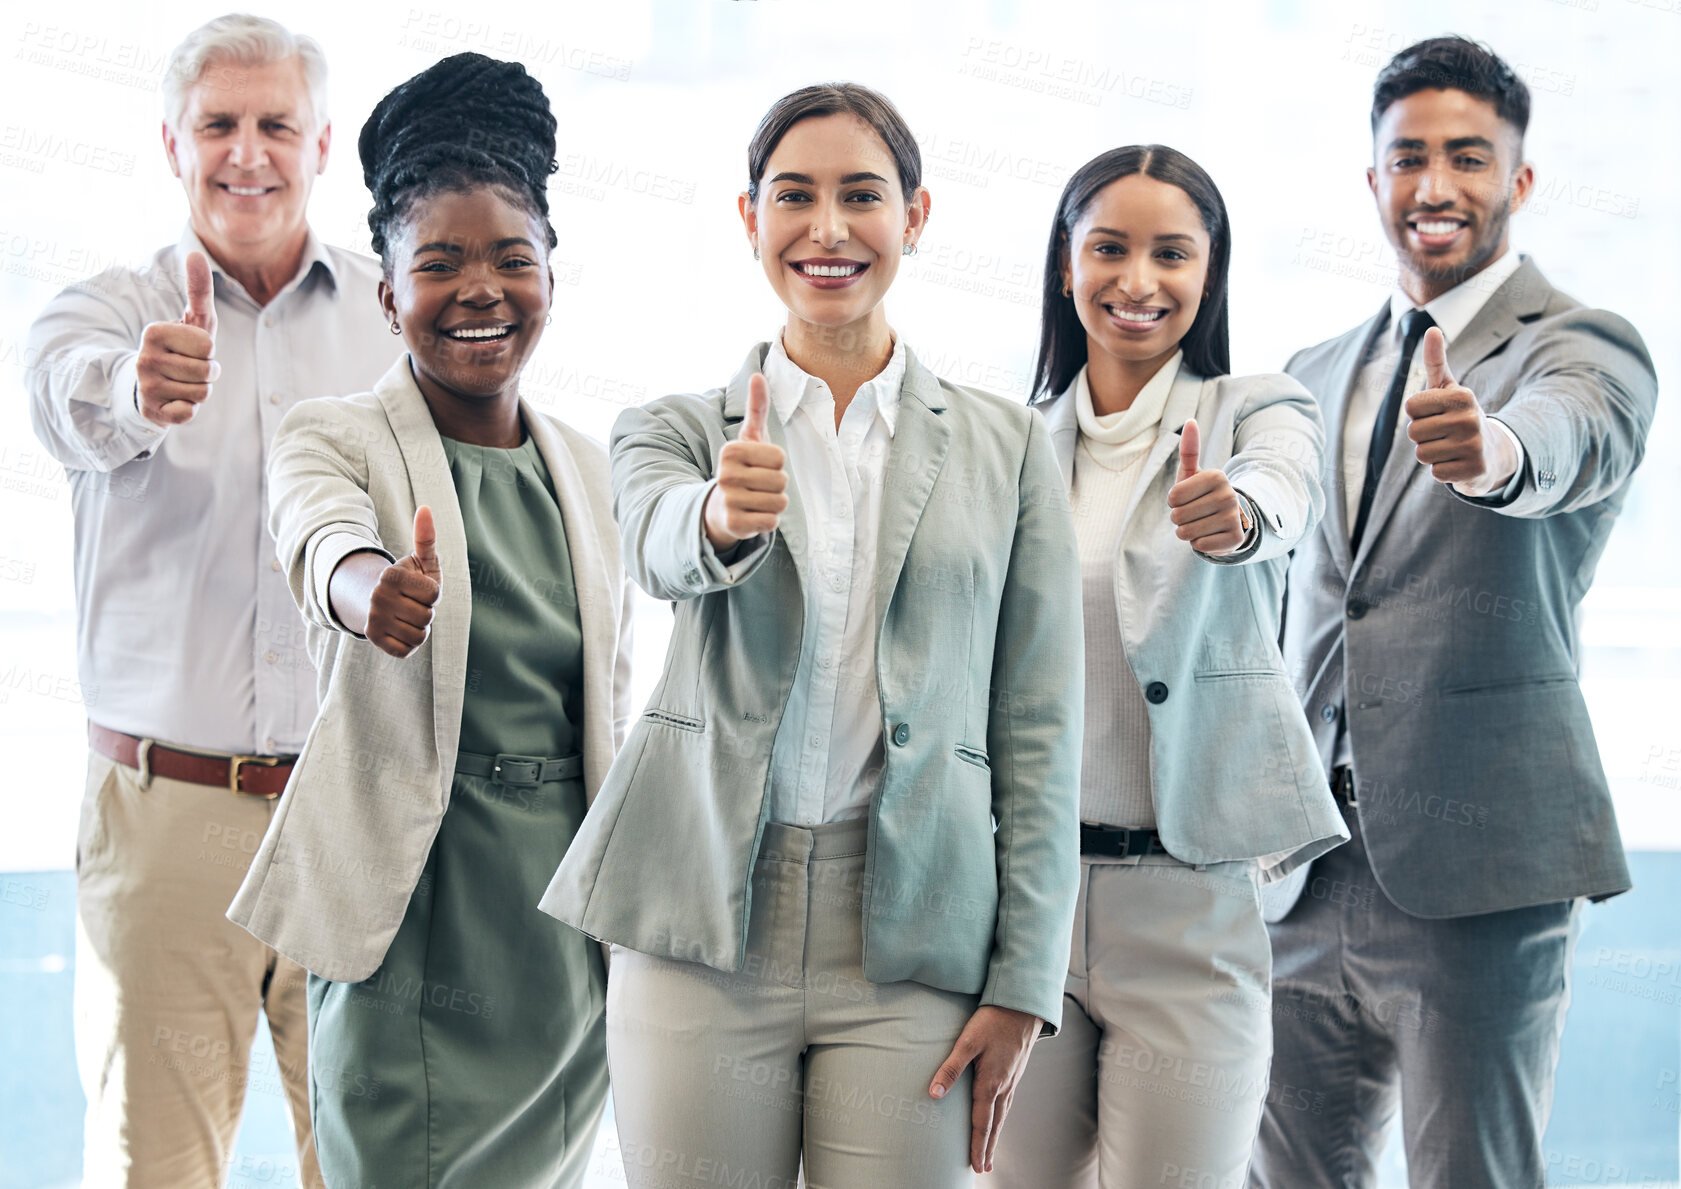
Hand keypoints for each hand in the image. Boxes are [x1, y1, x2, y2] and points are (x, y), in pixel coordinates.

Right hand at [136, 250, 219, 426]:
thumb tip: (197, 252)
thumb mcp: (194, 320)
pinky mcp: (151, 411)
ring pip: (202, 393)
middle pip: (208, 371)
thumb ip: (198, 289)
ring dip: (200, 390)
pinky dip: (189, 409)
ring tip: (183, 383)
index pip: (208, 345)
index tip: (193, 350)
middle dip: (208, 372)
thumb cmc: (182, 349)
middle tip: (190, 369)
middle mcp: (144, 358)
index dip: (209, 351)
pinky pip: (189, 413)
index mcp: (154, 332)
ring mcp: (146, 386)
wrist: (152, 386)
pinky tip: (175, 401)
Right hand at [366, 506, 442, 657]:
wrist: (380, 601)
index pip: (434, 594)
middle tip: (412, 604)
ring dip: (419, 628)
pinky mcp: (373, 638)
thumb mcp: (421, 560)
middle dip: (426, 612)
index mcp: (391, 575)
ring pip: (418, 635)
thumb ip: (426, 538)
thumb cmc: (410, 580)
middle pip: (427, 616)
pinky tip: (400, 630)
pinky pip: (406, 650)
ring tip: (407, 616)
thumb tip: (425, 508)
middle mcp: (377, 596)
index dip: (433, 593)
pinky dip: (408, 643)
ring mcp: (373, 619)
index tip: (419, 588)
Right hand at [702, 372, 786, 549]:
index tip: (759, 466)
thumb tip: (757, 375)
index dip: (776, 463)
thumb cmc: (742, 468)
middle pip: (781, 480)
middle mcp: (725, 475)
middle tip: (758, 486)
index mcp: (731, 451)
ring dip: (774, 504)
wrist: (720, 508)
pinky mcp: (734, 525)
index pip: (779, 457)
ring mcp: (728, 501)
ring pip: (779, 502)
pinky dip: (768, 521)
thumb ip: (757, 407)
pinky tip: (753, 516)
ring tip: (756, 500)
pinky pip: (771, 522)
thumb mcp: (749, 437)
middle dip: (776, 485)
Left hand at [928, 1004, 1042, 1173]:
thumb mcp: (967, 1042)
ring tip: (990, 1152)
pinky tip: (999, 1119)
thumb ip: (950, 1068)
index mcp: (991, 1083)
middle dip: (987, 1148)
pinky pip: (1007, 1103)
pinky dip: (1002, 1119)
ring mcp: (1012, 1080)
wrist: (1022, 1007)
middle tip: (983, 1168)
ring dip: (995, 1136)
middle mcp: (1004, 1087)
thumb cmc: (993, 1021)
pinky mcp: (1015, 1073)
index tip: (975, 1165)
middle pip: (995, 1125)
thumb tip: (933, 1094)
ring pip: (1003, 1115)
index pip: (981, 1123)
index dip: (977, 1145)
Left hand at [1166, 418, 1246, 554]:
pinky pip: (1199, 545)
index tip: (1187, 498)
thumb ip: (1190, 449)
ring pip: (1186, 532)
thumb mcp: (1193, 473)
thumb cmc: (1202, 495)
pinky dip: (1199, 544)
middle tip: (1195, 514)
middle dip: (1179, 519)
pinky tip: (1211, 535)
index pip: (1173, 497)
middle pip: (1178, 516)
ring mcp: (1234, 517)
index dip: (1173, 502)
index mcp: (1216, 476)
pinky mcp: (1235, 538)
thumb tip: (1190, 421)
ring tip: (1201, 523)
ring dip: (1188, 532)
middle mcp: (1228, 495)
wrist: (1229, 520)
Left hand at [1405, 326, 1515, 492]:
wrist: (1491, 451)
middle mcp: (1470, 419)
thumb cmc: (1459, 415)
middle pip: (1413, 432)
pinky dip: (1442, 470)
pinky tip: (1458, 463)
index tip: (1436, 414)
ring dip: (1431, 454)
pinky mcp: (1474, 471)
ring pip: (1422, 454)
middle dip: (1423, 436)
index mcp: (1462, 396)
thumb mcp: (1447, 388)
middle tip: (1444, 433)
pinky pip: (1435, 473)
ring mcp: (1474, 446)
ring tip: (1450, 448)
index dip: (1418, 414)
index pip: (1411, 407)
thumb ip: (1435, 361)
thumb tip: (1432, 330)